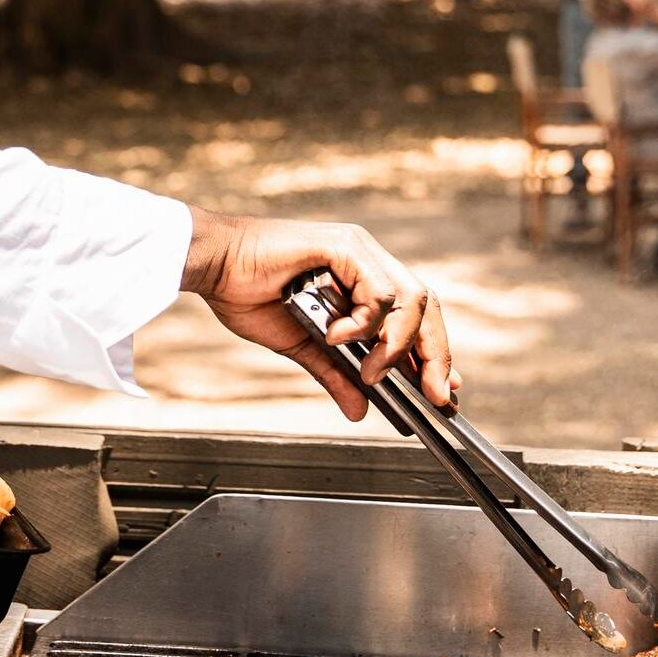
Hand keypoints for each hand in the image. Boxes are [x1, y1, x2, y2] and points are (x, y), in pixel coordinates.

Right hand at [182, 209, 459, 420]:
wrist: (213, 265)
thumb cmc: (246, 292)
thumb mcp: (301, 345)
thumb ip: (334, 372)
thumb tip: (359, 409)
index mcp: (361, 278)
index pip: (415, 315)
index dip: (434, 352)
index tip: (445, 390)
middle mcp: (368, 260)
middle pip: (426, 306)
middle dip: (436, 355)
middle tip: (436, 395)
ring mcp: (359, 250)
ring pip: (410, 299)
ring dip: (396, 344)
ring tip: (371, 372)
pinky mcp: (343, 246)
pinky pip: (377, 292)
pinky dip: (365, 323)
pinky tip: (337, 337)